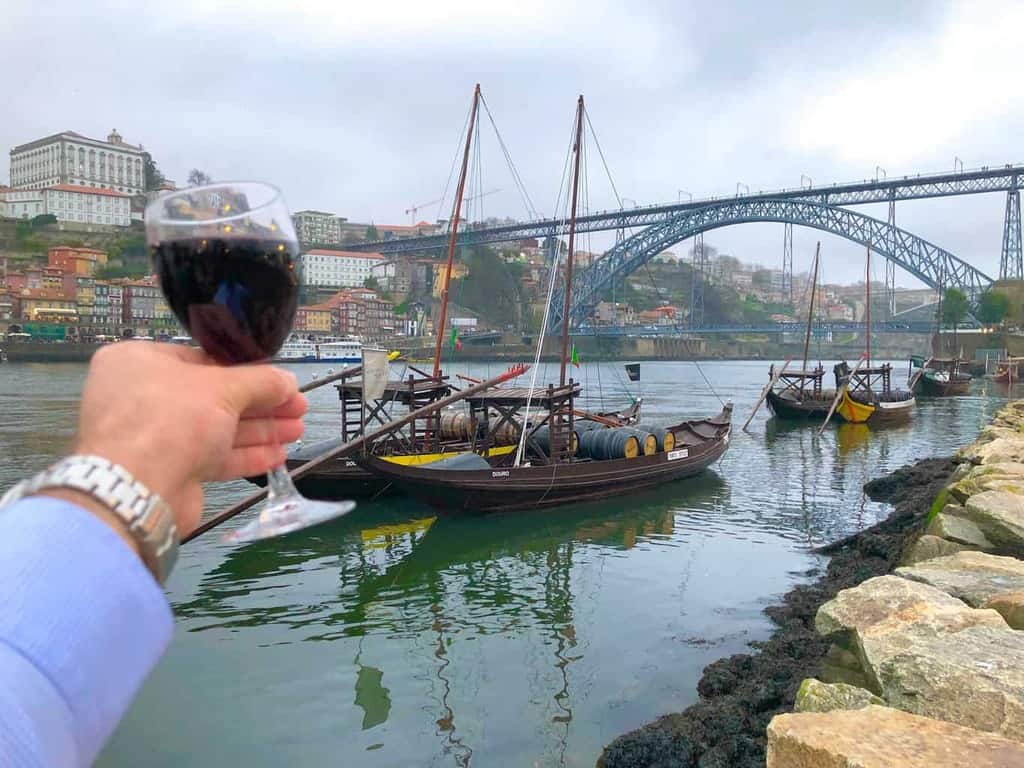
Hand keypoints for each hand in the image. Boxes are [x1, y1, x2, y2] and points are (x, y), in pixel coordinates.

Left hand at [73, 342, 305, 536]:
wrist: (136, 489)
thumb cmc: (169, 420)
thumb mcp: (223, 388)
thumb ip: (261, 381)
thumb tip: (288, 381)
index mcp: (140, 362)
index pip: (202, 360)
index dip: (246, 371)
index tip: (278, 380)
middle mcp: (141, 397)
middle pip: (214, 397)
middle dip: (260, 405)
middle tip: (297, 407)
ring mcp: (153, 436)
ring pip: (216, 429)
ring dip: (259, 431)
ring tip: (296, 431)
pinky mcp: (167, 470)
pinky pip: (211, 457)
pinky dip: (244, 456)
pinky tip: (276, 456)